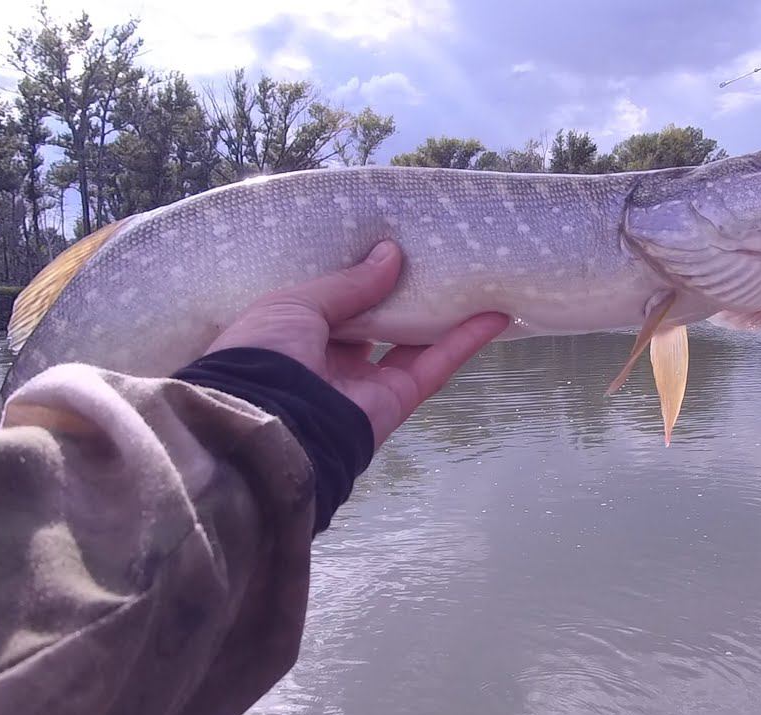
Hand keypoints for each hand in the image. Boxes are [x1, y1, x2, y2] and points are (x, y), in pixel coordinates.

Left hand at [206, 241, 508, 447]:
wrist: (270, 426)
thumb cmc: (266, 356)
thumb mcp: (294, 303)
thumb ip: (347, 283)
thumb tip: (391, 254)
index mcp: (293, 334)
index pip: (333, 300)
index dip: (359, 275)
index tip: (387, 243)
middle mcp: (330, 359)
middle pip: (378, 320)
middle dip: (404, 290)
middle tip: (433, 252)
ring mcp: (366, 382)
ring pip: (412, 342)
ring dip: (443, 313)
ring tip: (473, 277)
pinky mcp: (396, 400)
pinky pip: (434, 366)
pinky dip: (465, 342)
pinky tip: (495, 315)